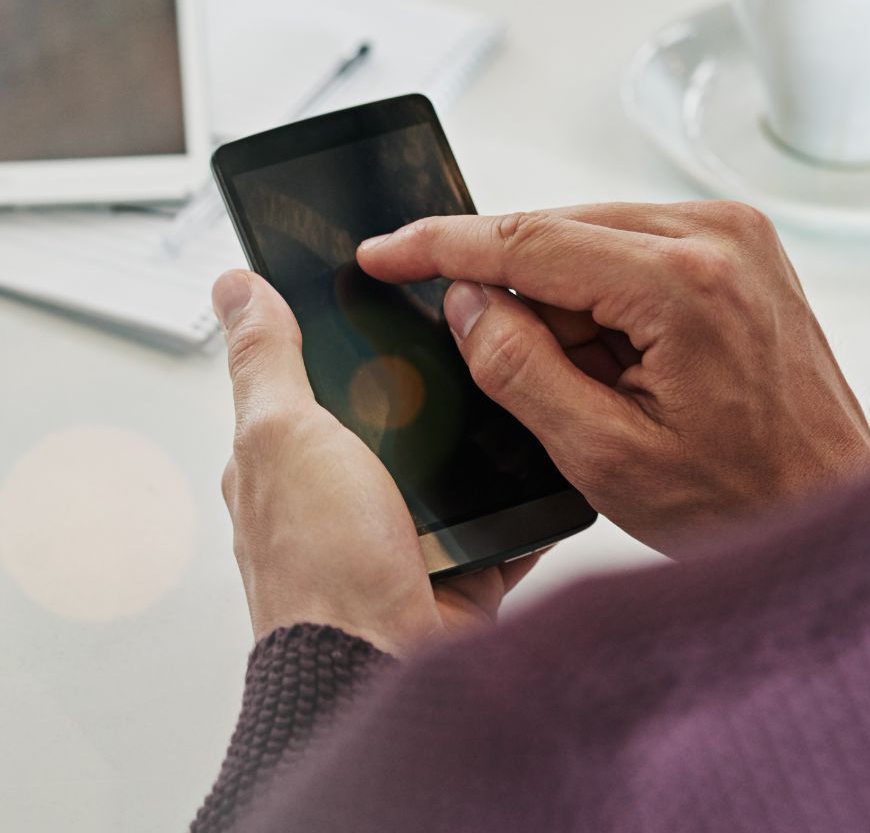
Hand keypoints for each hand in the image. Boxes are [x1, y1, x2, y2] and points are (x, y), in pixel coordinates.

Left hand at [212, 270, 539, 656]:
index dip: (345, 328)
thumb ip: (267, 360)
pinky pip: (496, 513)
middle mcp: (340, 491)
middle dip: (429, 380)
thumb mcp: (283, 435)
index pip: (313, 372)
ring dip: (480, 433)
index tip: (390, 284)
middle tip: (474, 329)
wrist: (384, 671)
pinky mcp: (454, 559)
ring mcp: (399, 527)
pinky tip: (546, 456)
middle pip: (392, 411)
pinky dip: (519, 493)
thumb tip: (236, 286)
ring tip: (520, 378)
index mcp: (287, 456)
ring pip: (449, 457)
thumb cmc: (320, 568)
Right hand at [358, 201, 869, 555]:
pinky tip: (619, 357)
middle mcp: (718, 234)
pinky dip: (602, 295)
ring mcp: (735, 232)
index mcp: (686, 283)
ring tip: (599, 383)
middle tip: (510, 363)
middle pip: (560, 232)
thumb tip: (468, 303)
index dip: (443, 246)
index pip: (531, 242)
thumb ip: (521, 369)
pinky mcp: (738, 244)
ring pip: (593, 238)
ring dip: (563, 300)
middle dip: (513, 292)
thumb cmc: (742, 496)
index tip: (384, 251)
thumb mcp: (607, 456)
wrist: (829, 503)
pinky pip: (633, 247)